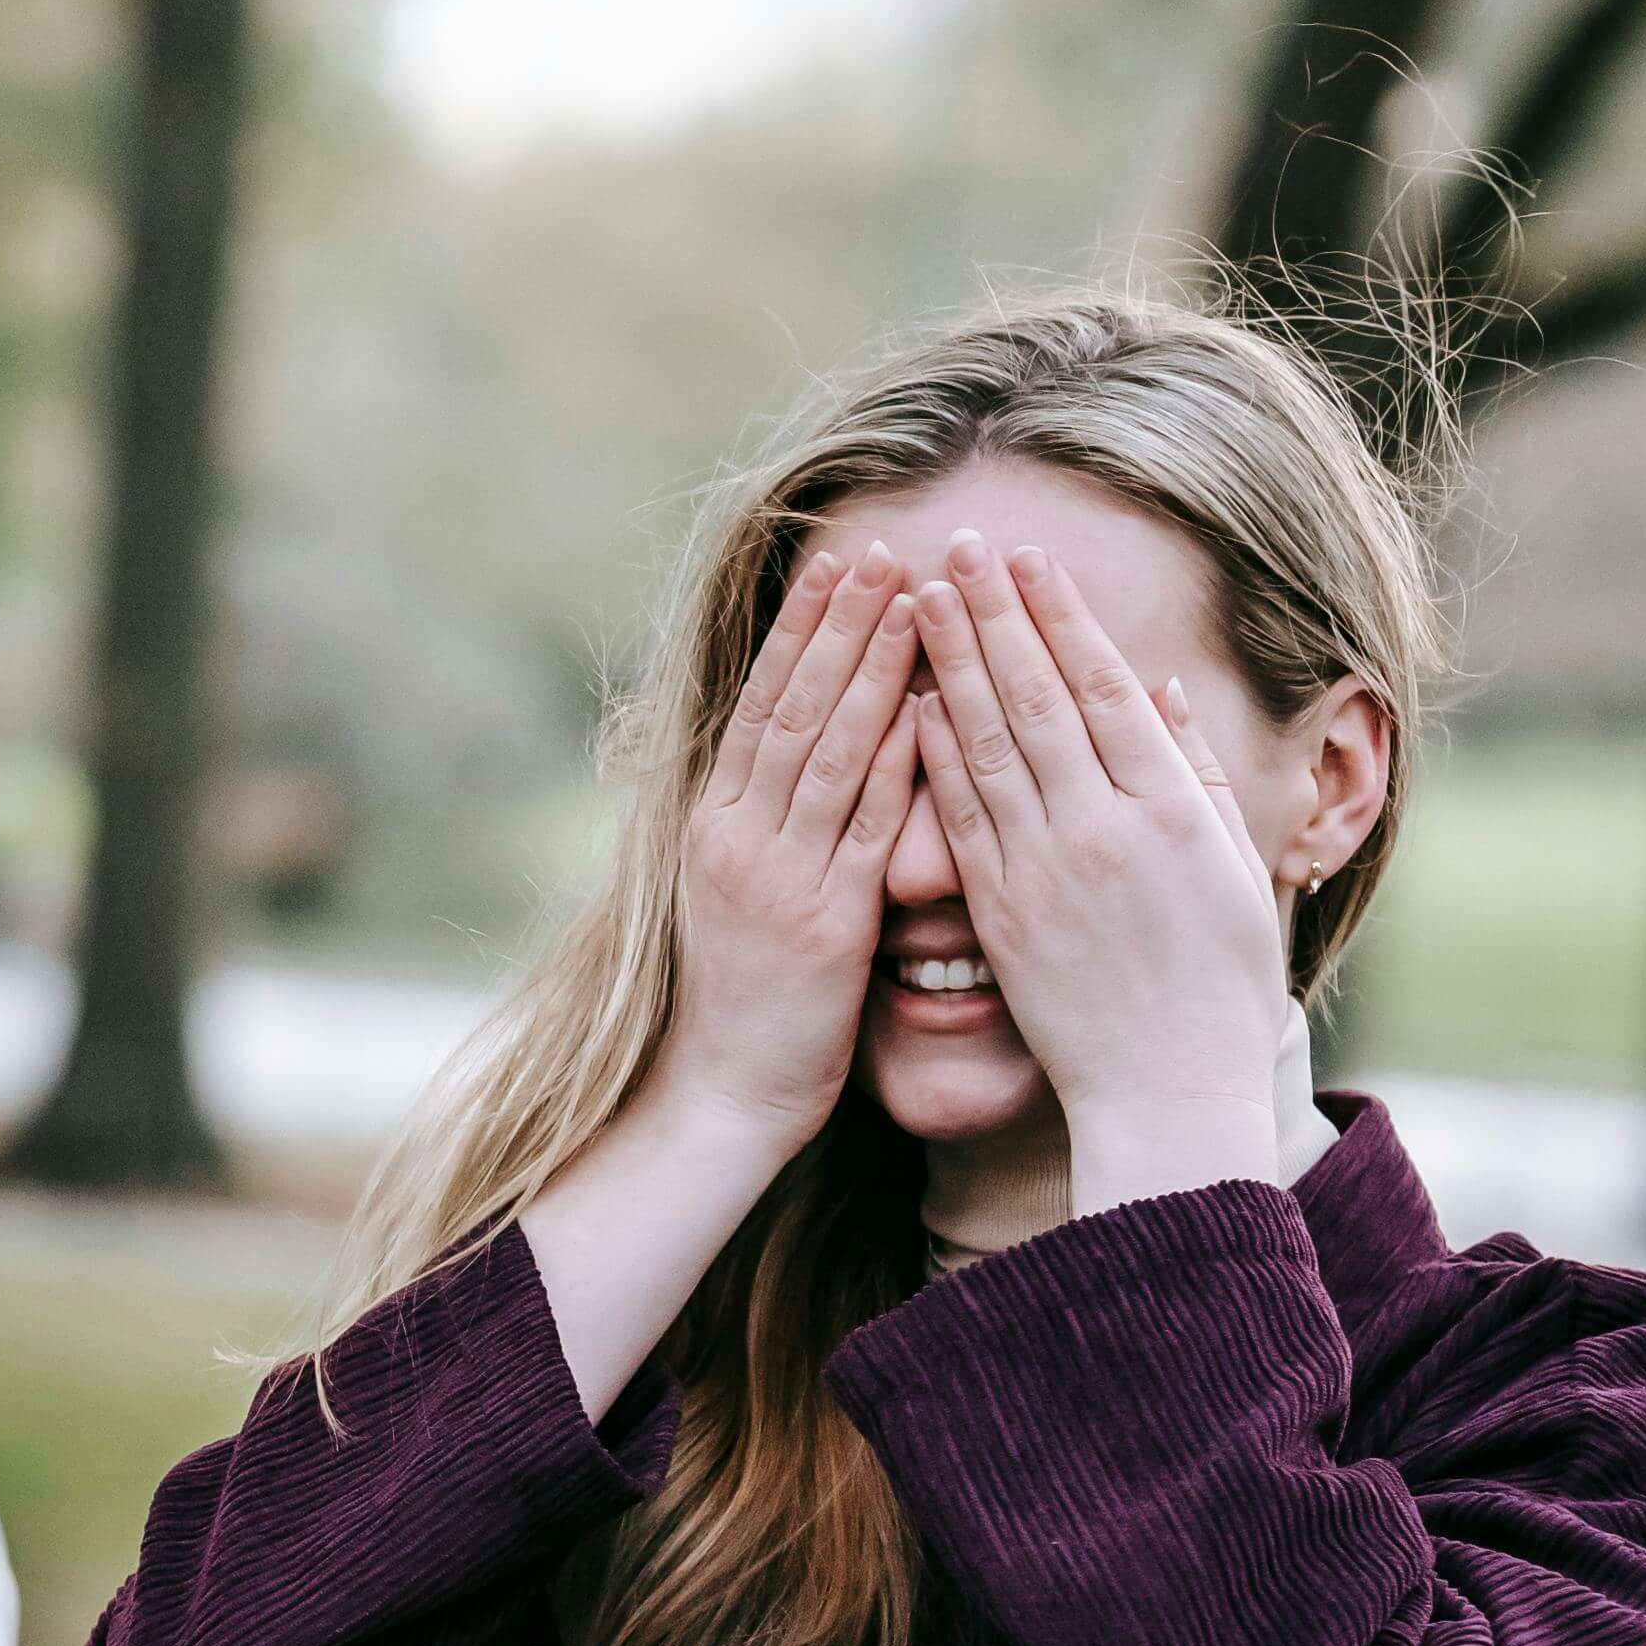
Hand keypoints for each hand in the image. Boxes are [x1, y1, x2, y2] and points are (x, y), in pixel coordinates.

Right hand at [652, 540, 926, 1160]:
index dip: (802, 630)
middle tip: (883, 549)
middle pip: (794, 710)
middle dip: (840, 626)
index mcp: (712, 826)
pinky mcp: (823, 926)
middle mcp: (736, 840)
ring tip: (910, 601)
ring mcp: (776, 880)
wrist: (720, 1096)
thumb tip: (800, 754)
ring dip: (871, 670)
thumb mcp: (734, 895)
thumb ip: (767, 822)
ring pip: (829, 752)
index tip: (840, 563)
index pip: (762, 705)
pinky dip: (901, 764)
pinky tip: (932, 709)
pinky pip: (868, 829)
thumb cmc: (741, 1002)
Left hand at [897, 539, 1296, 1207]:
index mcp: (1170, 808)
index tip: (1025, 557)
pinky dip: (934, 756)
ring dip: (949, 664)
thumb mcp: (1231, 867)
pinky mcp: (1002, 916)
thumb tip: (1157, 686)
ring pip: (989, 747)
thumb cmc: (1216, 982)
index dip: (1058, 616)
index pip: (1101, 687)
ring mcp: (1047, 871)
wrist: (1168, 1092)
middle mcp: (1105, 827)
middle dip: (991, 615)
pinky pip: (961, 819)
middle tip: (954, 546)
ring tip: (917, 598)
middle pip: (1036, 699)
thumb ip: (1192, 772)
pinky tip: (908, 703)